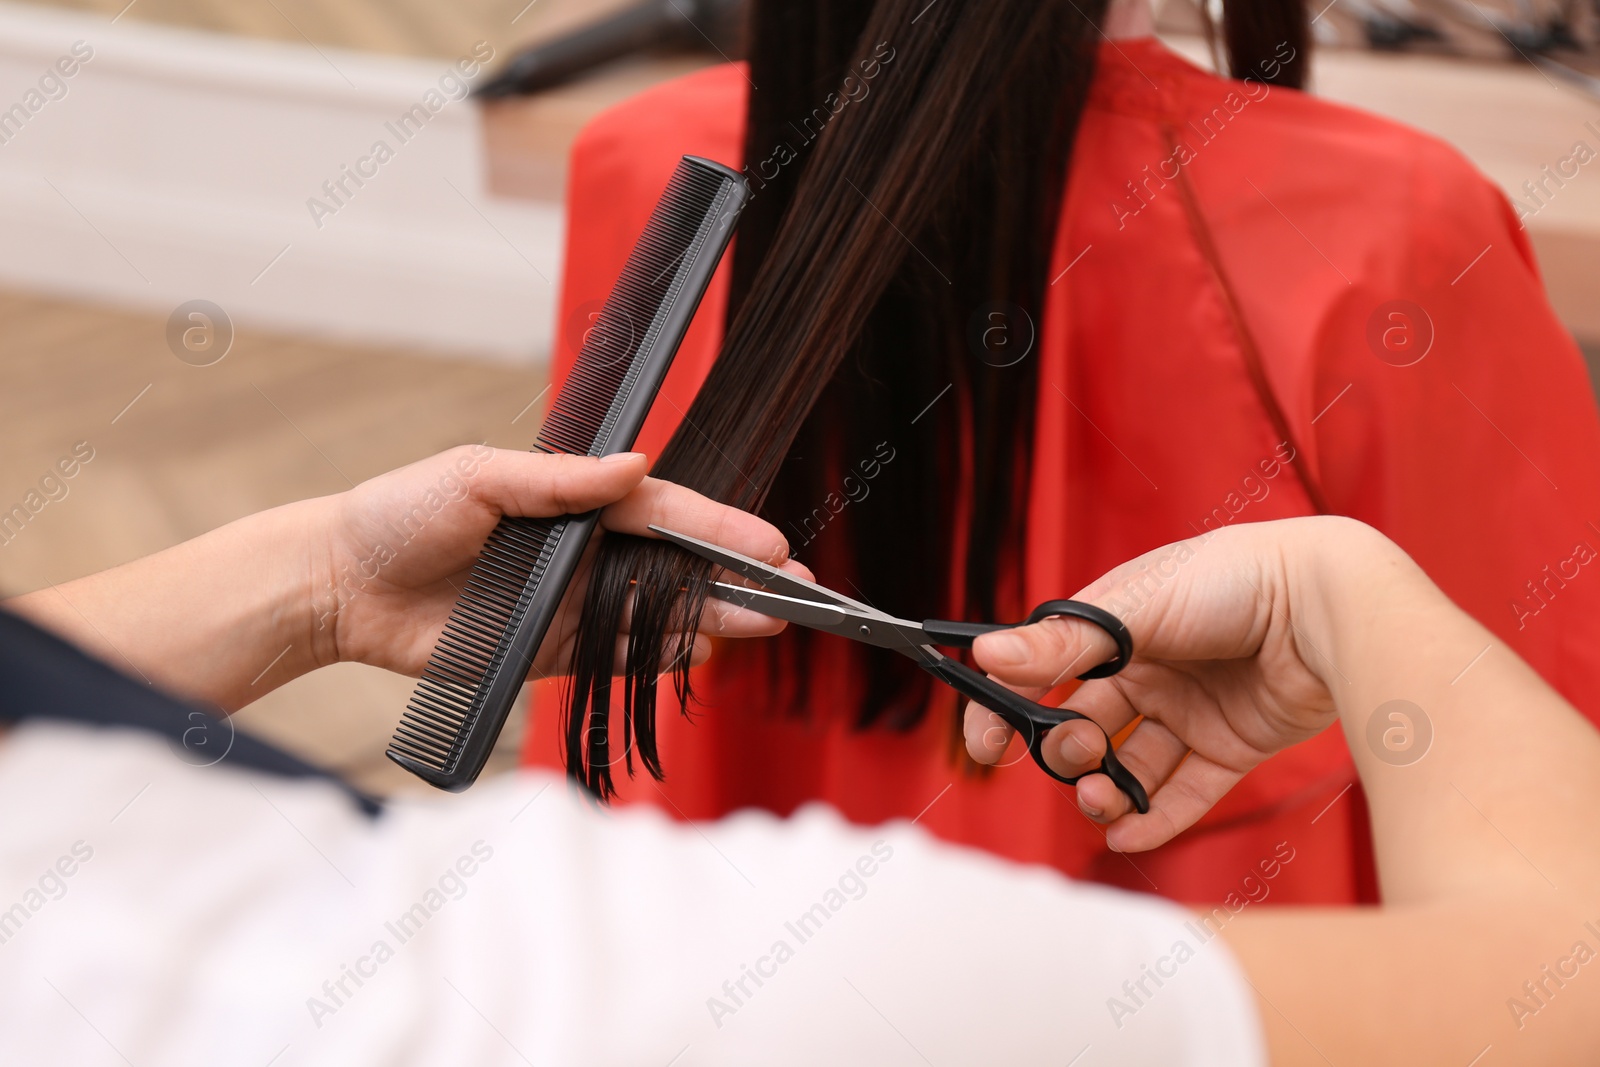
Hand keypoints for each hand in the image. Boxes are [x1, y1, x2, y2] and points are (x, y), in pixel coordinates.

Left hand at [313, 446, 804, 679]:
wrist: (343, 586)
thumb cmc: (401, 514)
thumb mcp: (477, 476)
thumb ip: (559, 481)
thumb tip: (633, 465)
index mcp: (574, 501)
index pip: (665, 512)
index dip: (721, 528)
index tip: (770, 544)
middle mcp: (586, 551)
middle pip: (679, 565)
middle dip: (738, 577)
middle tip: (796, 594)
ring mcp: (576, 603)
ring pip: (662, 612)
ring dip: (715, 618)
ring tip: (767, 624)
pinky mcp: (556, 651)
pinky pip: (622, 655)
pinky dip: (664, 656)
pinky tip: (704, 653)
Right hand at [962, 517, 1411, 850]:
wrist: (1330, 603)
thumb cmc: (1235, 580)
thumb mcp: (1138, 608)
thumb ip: (1064, 643)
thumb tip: (987, 656)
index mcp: (1117, 623)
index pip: (1044, 669)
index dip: (1010, 707)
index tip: (988, 747)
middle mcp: (1150, 666)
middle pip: (1086, 723)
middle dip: (1068, 751)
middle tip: (1076, 757)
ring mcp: (1191, 707)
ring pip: (1131, 763)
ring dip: (1107, 791)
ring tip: (1104, 803)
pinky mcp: (1232, 744)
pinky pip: (1185, 790)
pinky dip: (1156, 817)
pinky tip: (1129, 836)